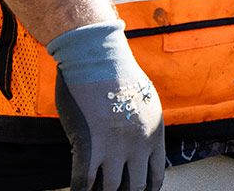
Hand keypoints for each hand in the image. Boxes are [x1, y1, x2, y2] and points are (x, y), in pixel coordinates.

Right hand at [48, 23, 164, 190]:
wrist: (97, 56)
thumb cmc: (116, 72)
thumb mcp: (145, 98)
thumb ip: (143, 124)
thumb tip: (140, 142)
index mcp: (153, 134)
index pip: (155, 177)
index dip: (146, 189)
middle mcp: (137, 145)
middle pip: (133, 187)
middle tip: (116, 190)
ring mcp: (113, 148)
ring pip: (108, 188)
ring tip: (96, 189)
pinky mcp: (88, 147)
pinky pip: (83, 182)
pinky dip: (80, 190)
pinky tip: (79, 190)